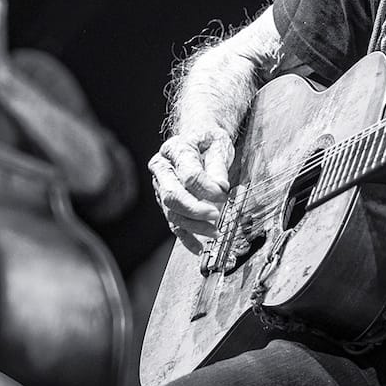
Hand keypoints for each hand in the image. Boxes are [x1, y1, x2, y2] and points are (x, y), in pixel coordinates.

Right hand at [148, 129, 233, 252]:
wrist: (197, 138)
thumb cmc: (208, 140)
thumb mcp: (218, 144)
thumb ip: (217, 166)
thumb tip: (220, 187)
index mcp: (175, 150)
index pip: (188, 174)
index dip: (206, 187)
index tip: (223, 194)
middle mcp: (162, 169)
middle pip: (173, 195)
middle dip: (194, 210)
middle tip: (216, 216)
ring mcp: (161, 187)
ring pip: (172, 212)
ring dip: (194, 226)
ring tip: (216, 232)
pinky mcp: (166, 202)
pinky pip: (173, 223)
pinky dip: (185, 237)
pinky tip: (199, 248)